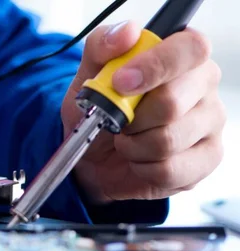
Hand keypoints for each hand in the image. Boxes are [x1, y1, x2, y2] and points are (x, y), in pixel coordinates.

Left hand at [62, 21, 225, 203]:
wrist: (95, 155)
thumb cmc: (100, 110)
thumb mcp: (89, 75)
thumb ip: (102, 46)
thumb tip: (127, 33)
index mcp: (181, 56)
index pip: (190, 48)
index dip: (155, 66)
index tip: (120, 83)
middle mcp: (204, 86)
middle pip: (172, 102)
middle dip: (131, 118)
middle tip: (118, 120)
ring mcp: (210, 123)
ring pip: (167, 140)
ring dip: (132, 145)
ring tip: (127, 140)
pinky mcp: (207, 158)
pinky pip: (169, 170)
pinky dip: (141, 168)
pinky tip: (139, 159)